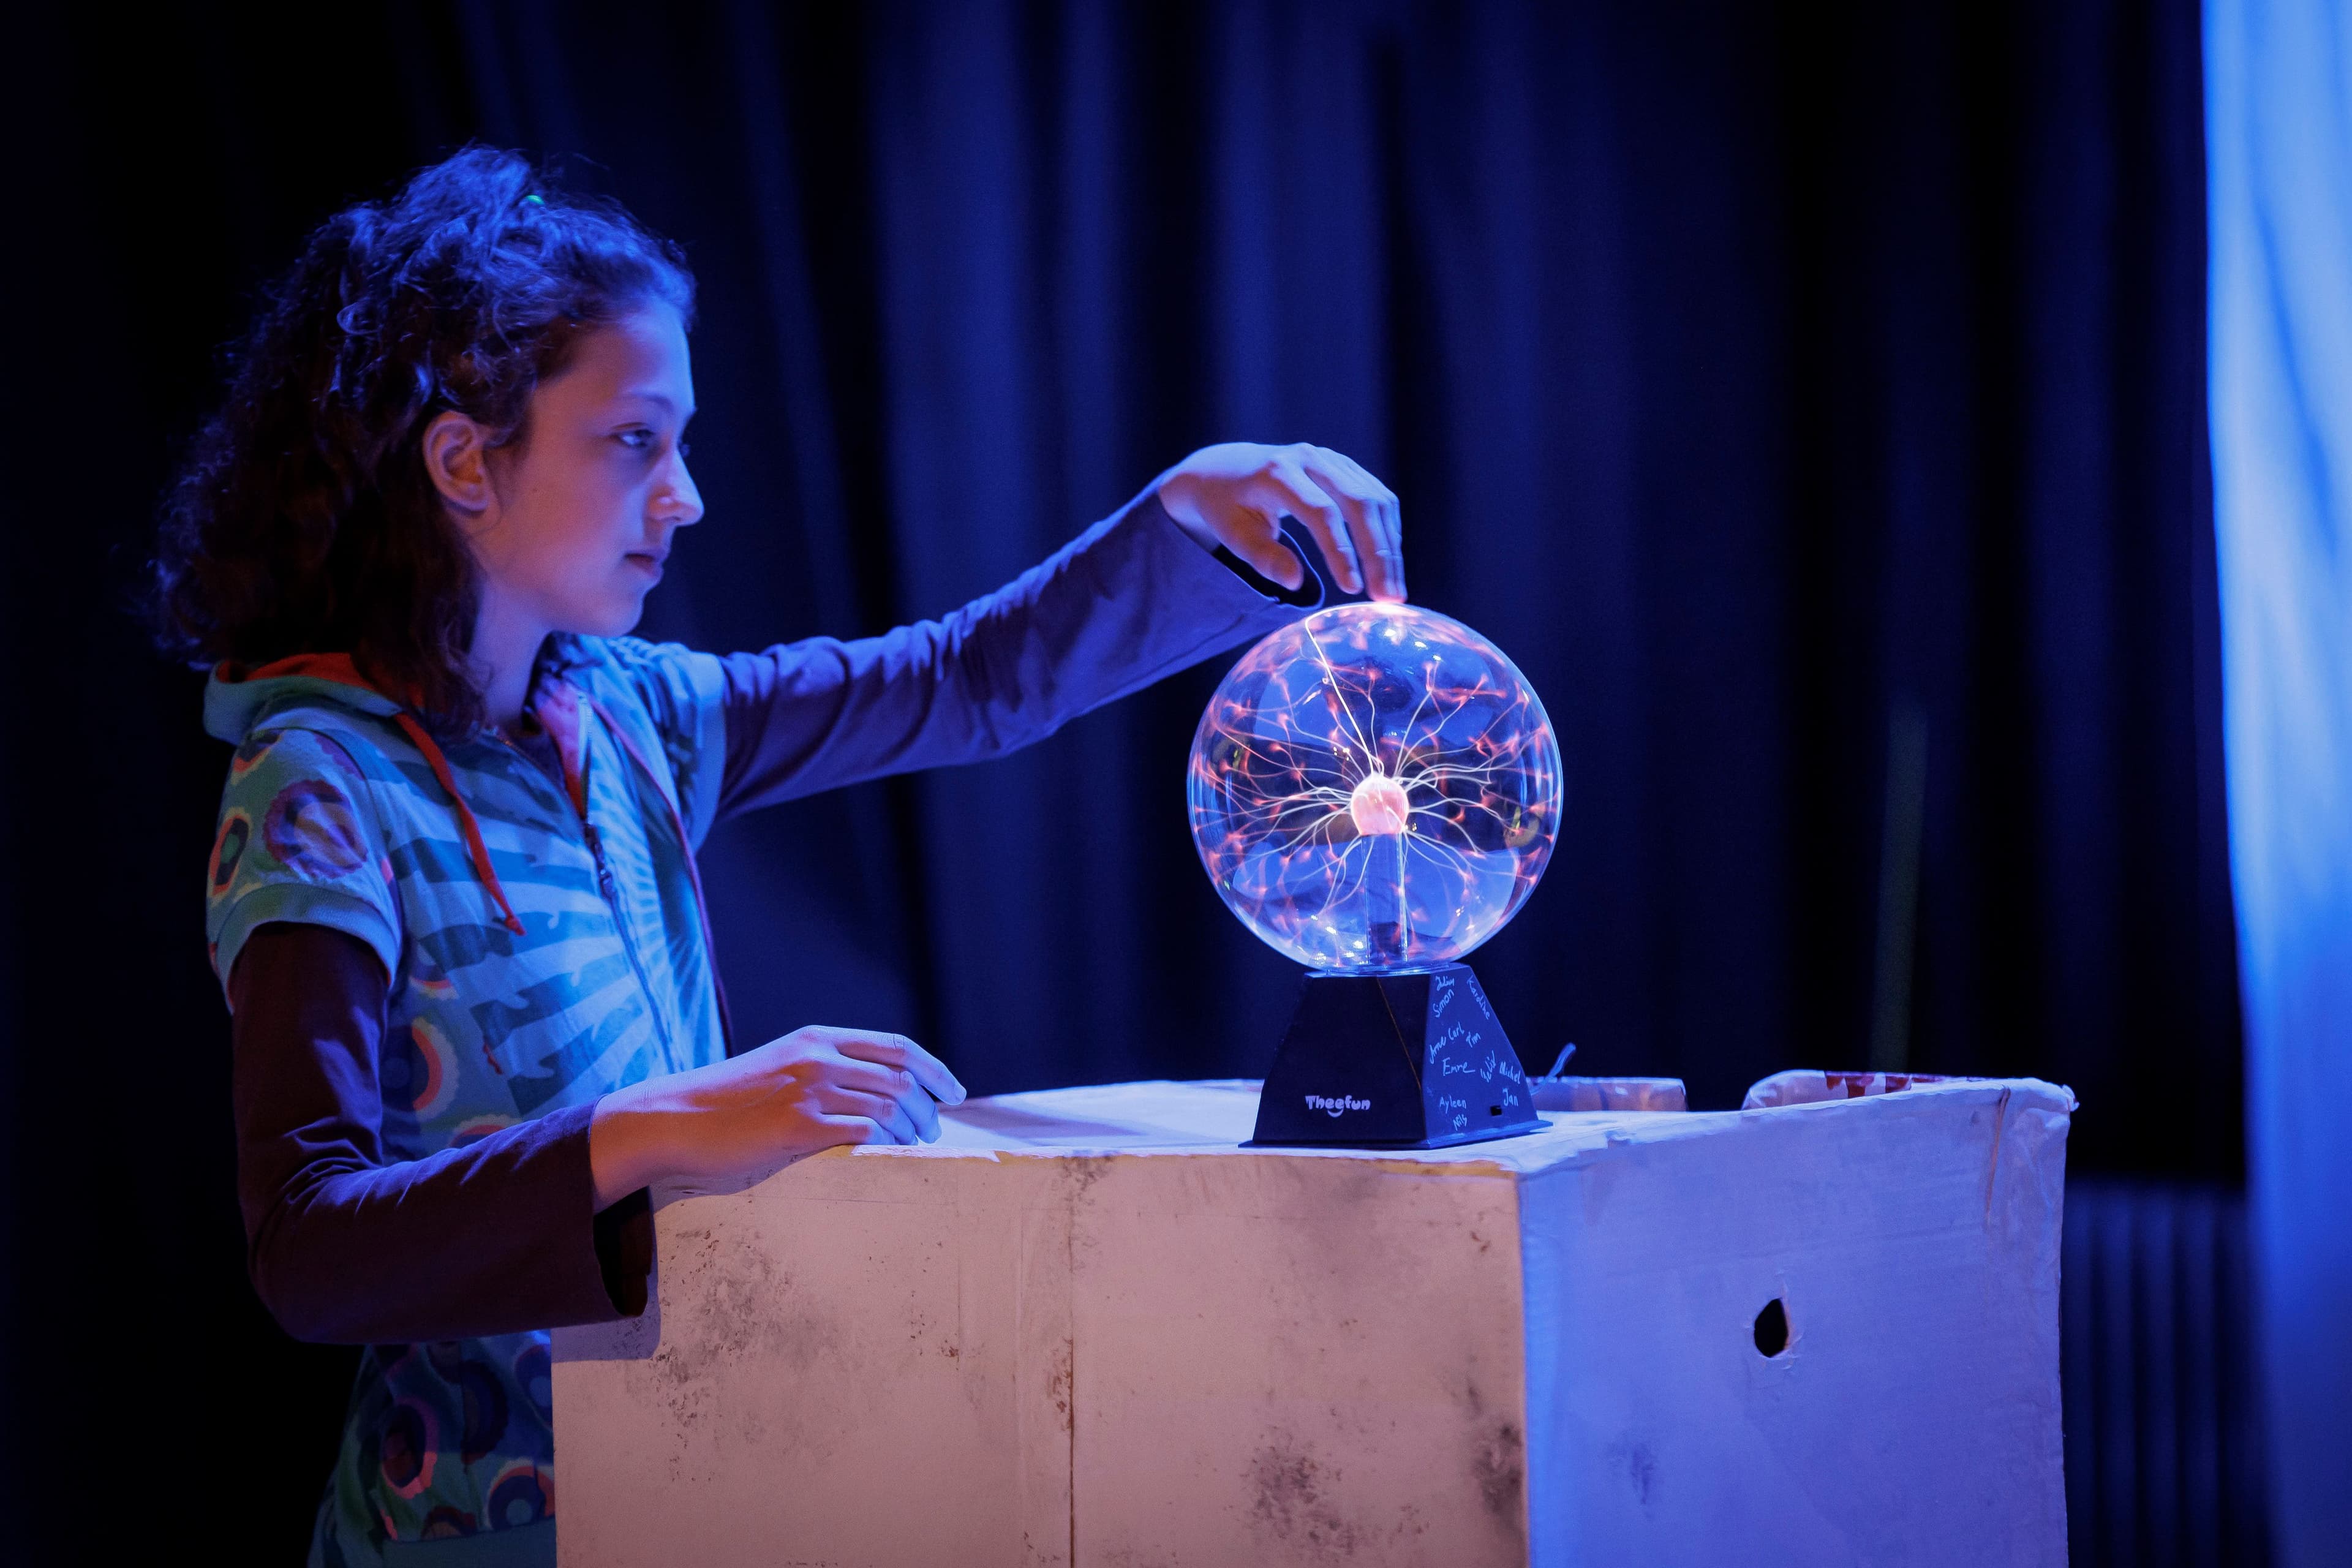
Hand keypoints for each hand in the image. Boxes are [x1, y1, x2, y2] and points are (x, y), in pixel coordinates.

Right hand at [588, 1026, 966, 1207]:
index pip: (898, 1047)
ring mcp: (809, 1090)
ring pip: (890, 1106)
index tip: (953, 1092)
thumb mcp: (781, 1066)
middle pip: (903, 1078)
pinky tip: (887, 1157)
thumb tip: (874, 1091)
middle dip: (927, 1108)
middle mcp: (819, 1057)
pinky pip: (864, 1131)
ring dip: (911, 1131)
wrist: (675, 1119)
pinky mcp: (798, 1126)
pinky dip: (886, 1145)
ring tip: (911, 1148)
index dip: (935, 1069)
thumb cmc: (728, 1102)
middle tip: (931, 1133)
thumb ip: (823, 1069)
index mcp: (818, 1039)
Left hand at [1157, 442, 1404, 601]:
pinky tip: (1388, 563)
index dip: (1341, 550)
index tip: (1352, 588)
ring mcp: (1332, 459)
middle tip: (1388, 597)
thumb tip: (1295, 583)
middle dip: (1378, 553)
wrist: (1226, 468)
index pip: (1321, 511)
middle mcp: (1310, 458)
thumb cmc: (1226, 507)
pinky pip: (1378, 497)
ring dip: (1390, 547)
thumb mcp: (1232, 534)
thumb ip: (1262, 557)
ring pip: (1376, 499)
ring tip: (1393, 590)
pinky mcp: (1346, 467)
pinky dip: (1388, 531)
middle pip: (1359, 502)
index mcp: (1277, 472)